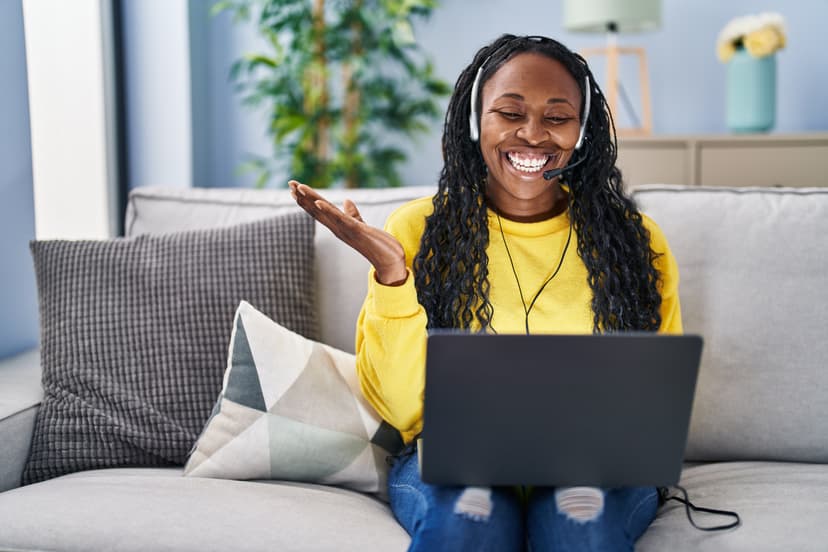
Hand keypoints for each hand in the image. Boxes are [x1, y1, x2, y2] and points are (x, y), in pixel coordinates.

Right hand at [289, 180, 407, 284]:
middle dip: (302, 197)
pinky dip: (328, 211)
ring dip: (310, 200)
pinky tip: (318, 202)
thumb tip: (347, 200)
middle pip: (316, 210)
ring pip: (324, 213)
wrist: (390, 261)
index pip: (319, 210)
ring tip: (297, 188)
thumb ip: (352, 214)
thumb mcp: (361, 225)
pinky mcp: (356, 230)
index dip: (307, 199)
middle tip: (289, 183)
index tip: (295, 188)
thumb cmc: (376, 244)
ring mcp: (345, 230)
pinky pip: (340, 219)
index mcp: (338, 226)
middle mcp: (338, 229)